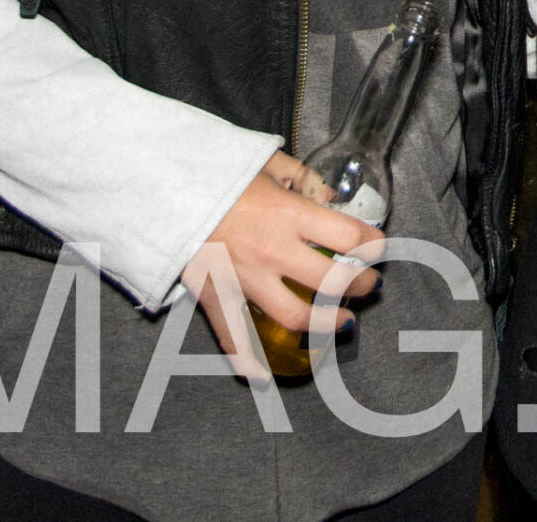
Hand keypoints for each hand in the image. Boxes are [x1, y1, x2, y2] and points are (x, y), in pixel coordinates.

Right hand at [181, 152, 382, 375]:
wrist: (160, 188)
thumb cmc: (216, 172)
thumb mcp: (266, 162)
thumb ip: (302, 178)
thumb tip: (329, 195)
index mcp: (289, 215)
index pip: (349, 238)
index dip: (373, 244)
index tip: (376, 246)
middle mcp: (273, 252)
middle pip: (332, 283)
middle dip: (359, 287)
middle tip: (368, 285)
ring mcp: (245, 279)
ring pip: (296, 318)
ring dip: (325, 324)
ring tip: (342, 322)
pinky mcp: (217, 296)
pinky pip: (234, 337)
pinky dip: (247, 360)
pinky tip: (263, 374)